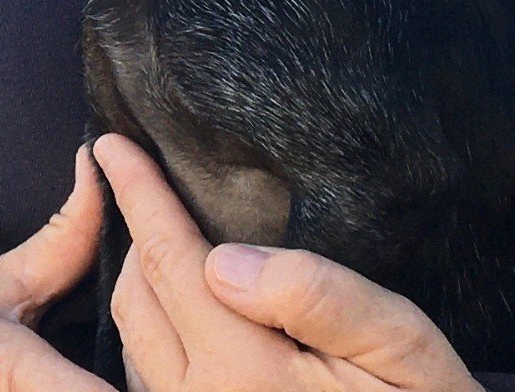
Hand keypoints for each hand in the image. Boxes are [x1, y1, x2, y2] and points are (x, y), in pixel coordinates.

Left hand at [92, 135, 477, 391]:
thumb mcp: (402, 348)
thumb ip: (319, 296)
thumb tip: (223, 260)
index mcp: (244, 373)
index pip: (168, 257)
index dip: (137, 193)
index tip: (112, 146)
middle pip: (137, 295)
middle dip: (137, 232)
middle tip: (152, 192)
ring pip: (132, 340)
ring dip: (142, 285)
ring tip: (166, 247)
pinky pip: (146, 384)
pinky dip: (152, 337)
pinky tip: (185, 318)